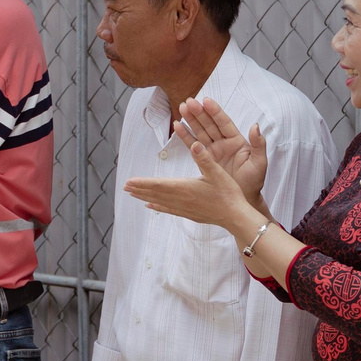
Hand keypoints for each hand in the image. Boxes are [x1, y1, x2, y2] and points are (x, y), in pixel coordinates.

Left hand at [125, 135, 260, 235]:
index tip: (129, 181)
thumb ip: (205, 158)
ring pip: (161, 202)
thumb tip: (195, 144)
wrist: (236, 217)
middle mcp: (182, 199)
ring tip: (133, 194)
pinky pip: (170, 210)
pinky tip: (151, 207)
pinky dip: (159, 207)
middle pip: (156, 194)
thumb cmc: (229, 194)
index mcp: (186, 188)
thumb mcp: (218, 173)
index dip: (143, 182)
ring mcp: (185, 209)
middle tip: (125, 187)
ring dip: (146, 197)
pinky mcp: (191, 214)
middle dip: (140, 189)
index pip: (159, 185)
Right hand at [173, 98, 269, 210]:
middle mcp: (223, 143)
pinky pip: (193, 145)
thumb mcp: (260, 163)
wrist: (243, 198)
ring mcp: (213, 150)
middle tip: (189, 101)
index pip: (224, 123)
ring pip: (200, 131)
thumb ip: (258, 144)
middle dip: (199, 112)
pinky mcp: (204, 159)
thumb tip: (255, 126)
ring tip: (182, 108)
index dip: (215, 112)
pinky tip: (178, 126)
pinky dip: (185, 136)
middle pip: (209, 124)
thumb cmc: (254, 182)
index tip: (206, 101)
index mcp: (237, 141)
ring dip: (190, 120)